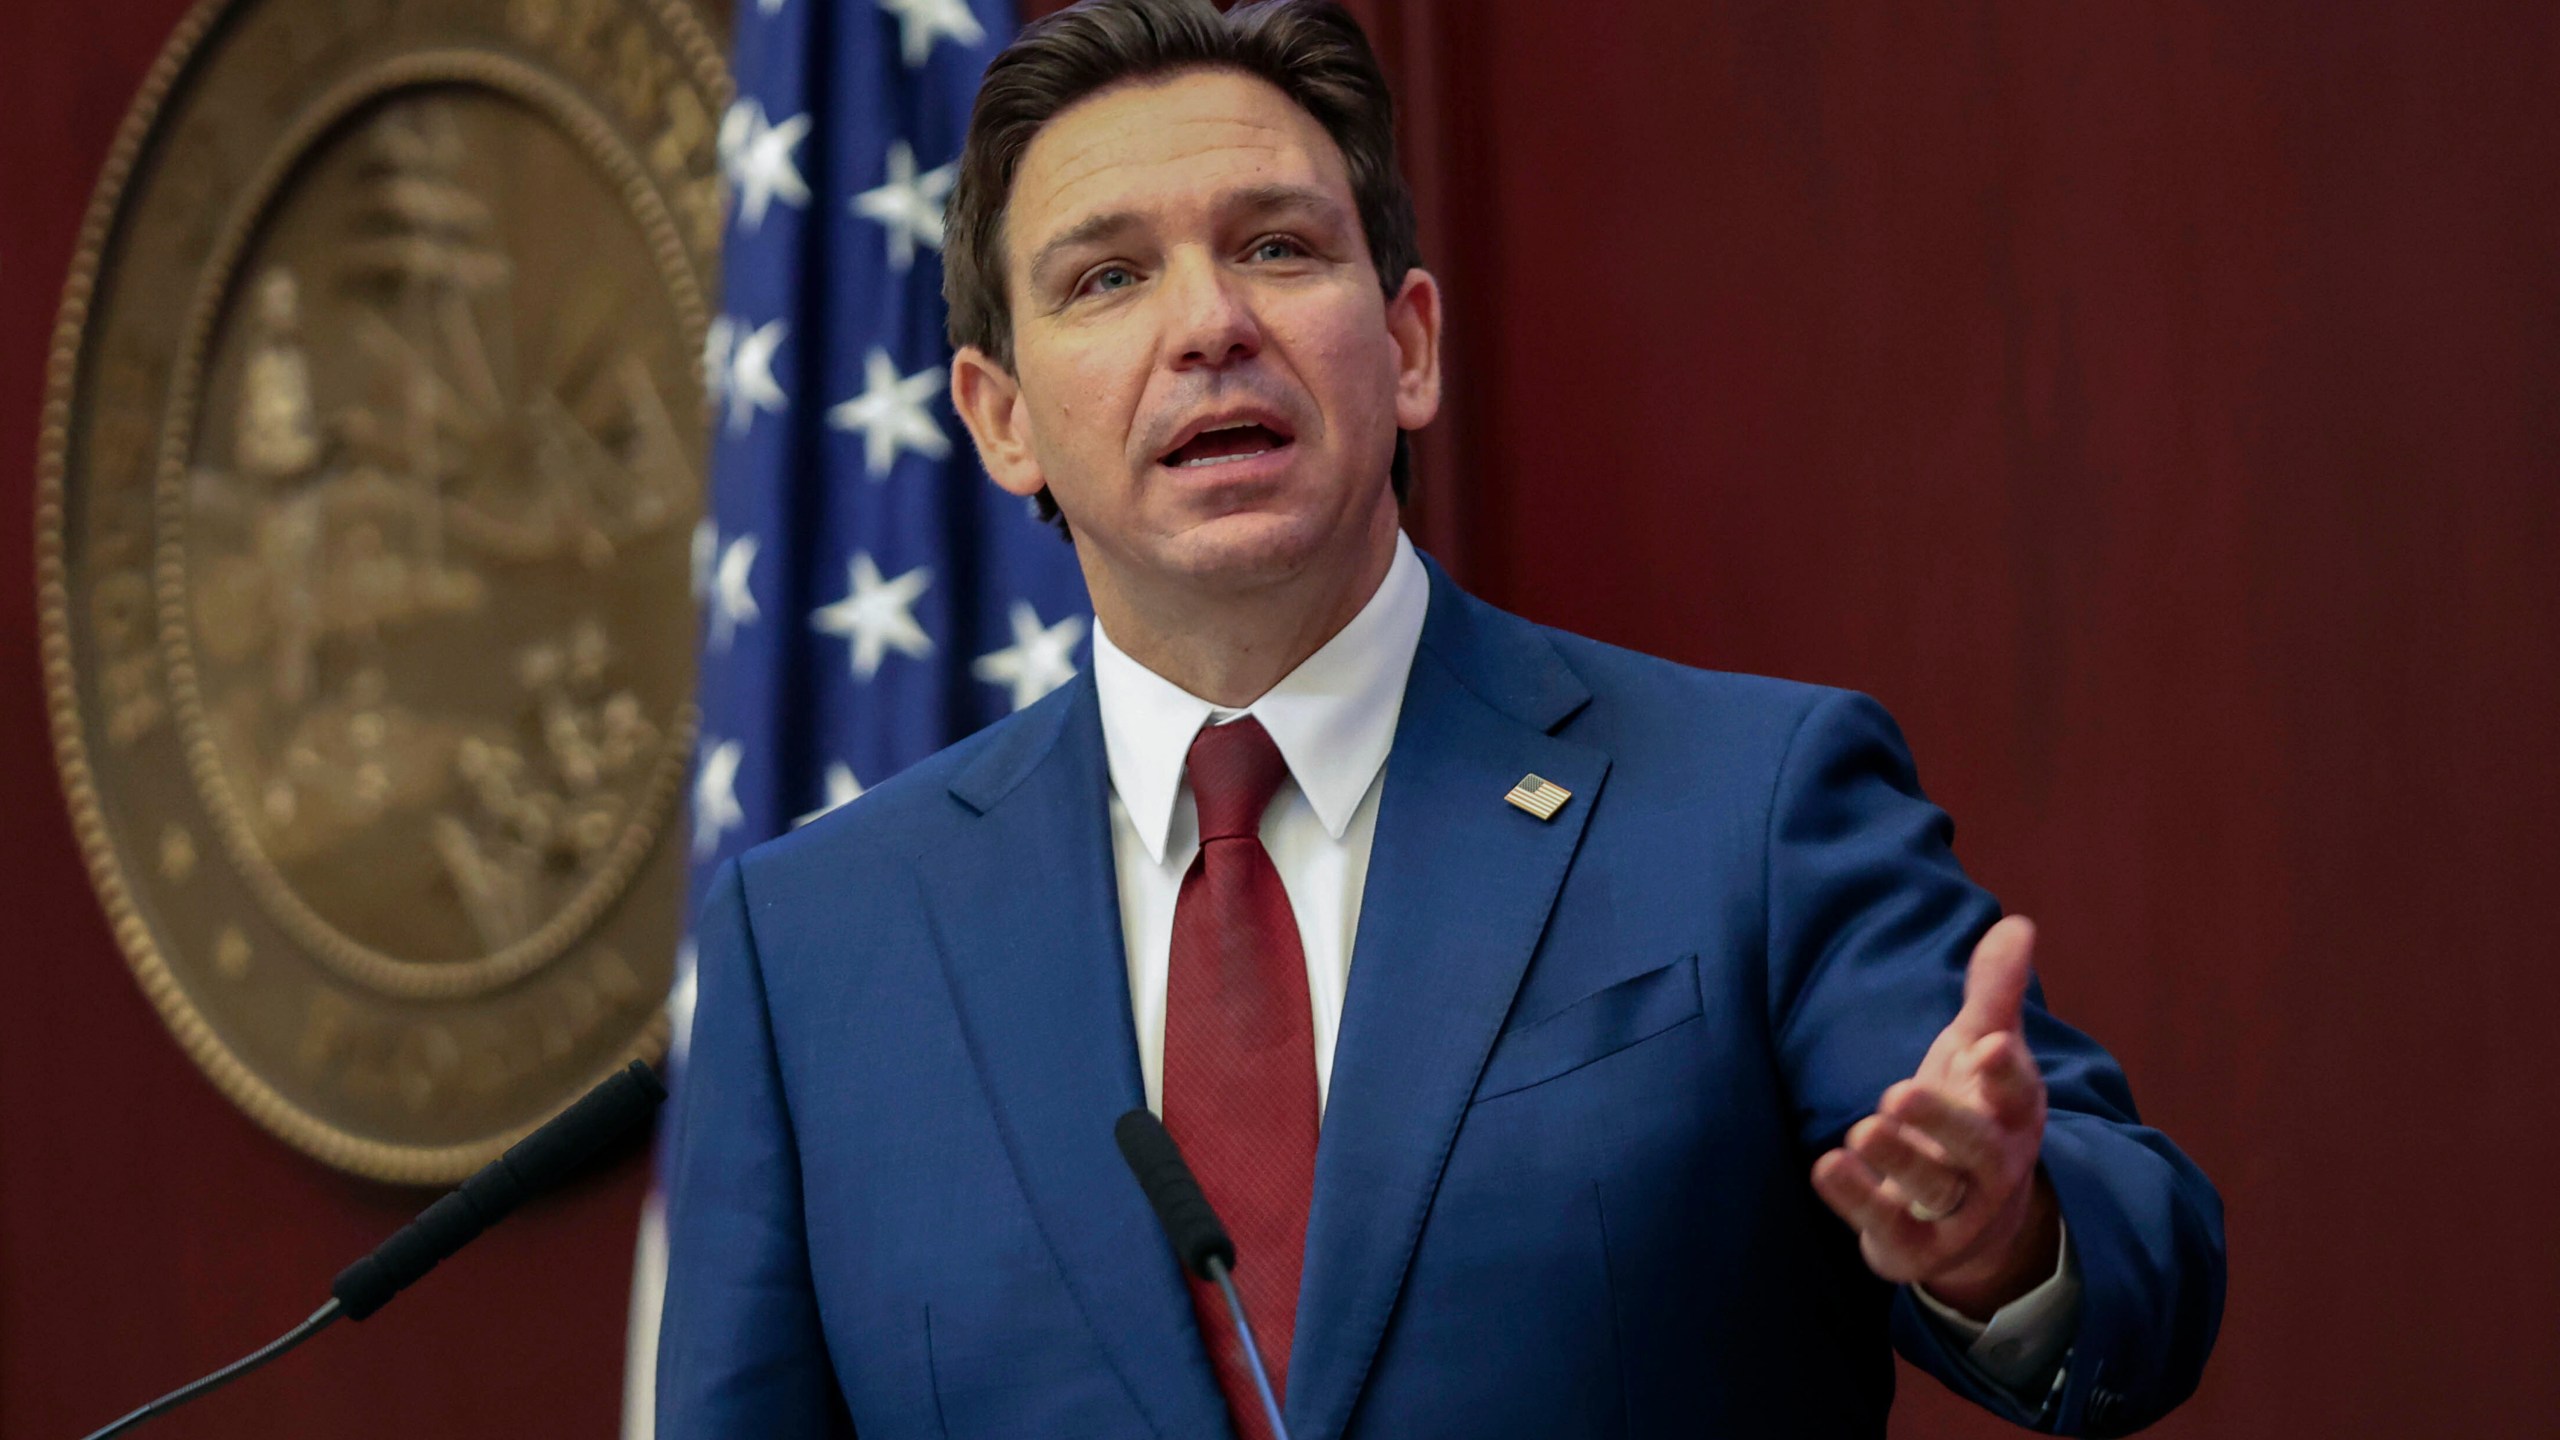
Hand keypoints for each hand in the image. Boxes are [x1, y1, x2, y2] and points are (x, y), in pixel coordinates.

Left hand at [1810, 915, 2059, 1318]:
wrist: (1977, 1220)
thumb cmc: (1974, 1112)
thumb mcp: (1982, 1051)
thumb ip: (1994, 993)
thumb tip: (2017, 923)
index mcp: (2013, 1114)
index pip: (2018, 1094)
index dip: (2007, 1073)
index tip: (1991, 1044)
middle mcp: (1992, 1165)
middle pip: (1977, 1148)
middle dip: (1942, 1122)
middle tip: (1899, 1092)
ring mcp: (1955, 1211)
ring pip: (1932, 1190)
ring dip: (1899, 1161)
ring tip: (1863, 1128)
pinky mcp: (1912, 1243)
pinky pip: (1887, 1224)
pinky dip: (1857, 1199)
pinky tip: (1827, 1166)